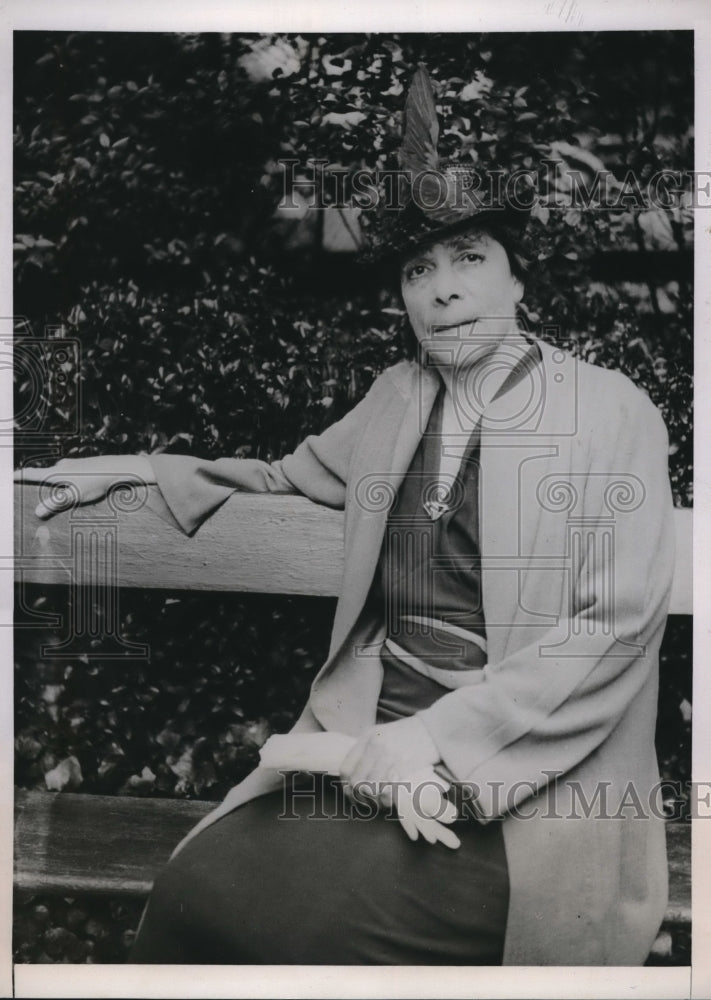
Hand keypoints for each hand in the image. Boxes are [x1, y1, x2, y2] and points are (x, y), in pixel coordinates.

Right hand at [14, 455, 155, 518]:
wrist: (118, 468)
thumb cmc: (96, 482)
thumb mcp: (75, 495)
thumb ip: (57, 503)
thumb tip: (37, 512)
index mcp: (56, 473)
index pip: (32, 474)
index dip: (19, 476)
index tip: (8, 476)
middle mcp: (61, 466)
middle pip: (44, 475)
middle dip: (36, 482)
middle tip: (27, 487)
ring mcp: (72, 464)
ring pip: (57, 475)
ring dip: (53, 483)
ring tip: (51, 493)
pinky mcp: (82, 465)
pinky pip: (68, 474)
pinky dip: (65, 481)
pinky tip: (72, 487)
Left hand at [340, 717, 459, 848]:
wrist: (434, 729)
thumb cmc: (408, 732)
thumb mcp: (382, 733)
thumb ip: (367, 748)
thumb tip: (354, 772)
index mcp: (368, 737)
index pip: (346, 767)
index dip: (346, 784)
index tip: (351, 791)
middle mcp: (376, 747)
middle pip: (357, 781)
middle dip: (358, 795)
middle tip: (363, 801)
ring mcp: (390, 757)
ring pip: (372, 788)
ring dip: (373, 800)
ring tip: (377, 802)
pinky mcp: (405, 767)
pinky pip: (389, 790)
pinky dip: (387, 800)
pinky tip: (389, 801)